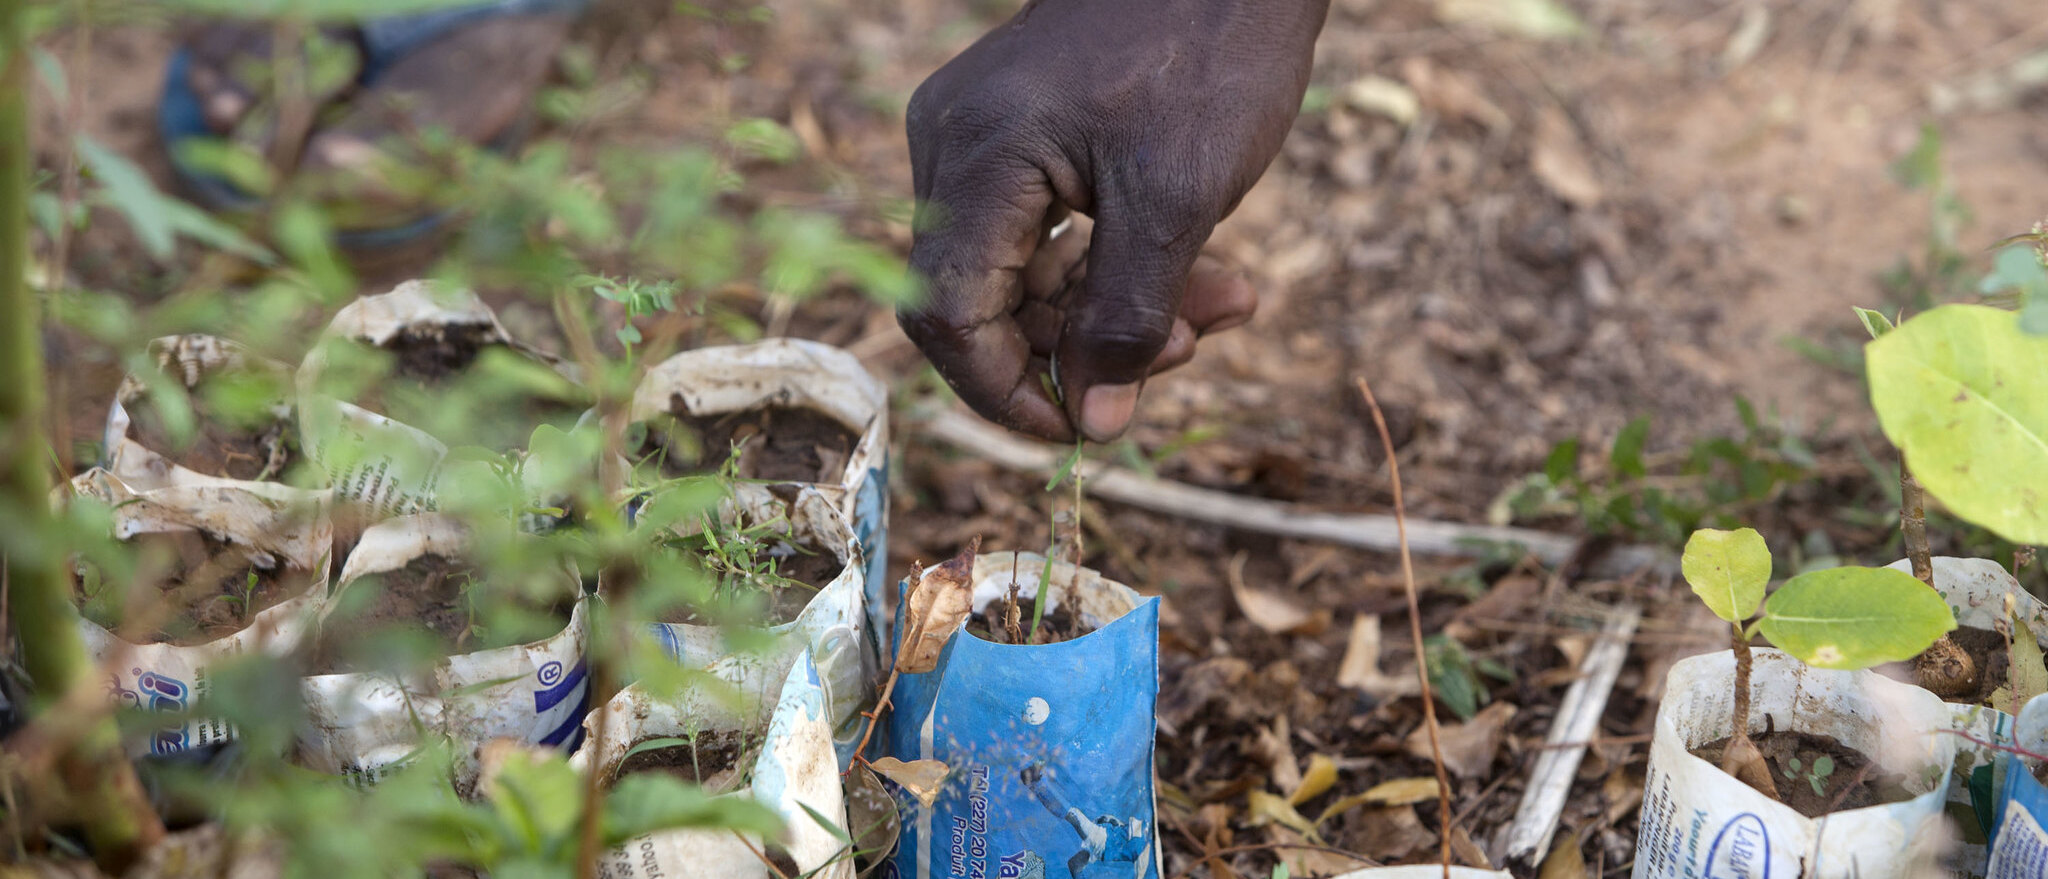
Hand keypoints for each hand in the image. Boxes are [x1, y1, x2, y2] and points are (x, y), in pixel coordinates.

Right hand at [899, 0, 1328, 440]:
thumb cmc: (1209, 49)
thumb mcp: (1179, 199)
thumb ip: (1127, 318)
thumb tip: (1091, 424)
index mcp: (976, 159)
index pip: (951, 316)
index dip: (1007, 392)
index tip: (1082, 429)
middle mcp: (954, 147)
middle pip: (986, 301)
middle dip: (1086, 347)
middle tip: (1191, 351)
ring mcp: (982, 139)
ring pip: (1026, 273)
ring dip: (1118, 310)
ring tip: (1225, 306)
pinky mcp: (1019, 136)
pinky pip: (1047, 232)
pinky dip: (1118, 266)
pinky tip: (1207, 278)